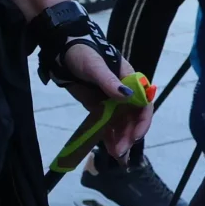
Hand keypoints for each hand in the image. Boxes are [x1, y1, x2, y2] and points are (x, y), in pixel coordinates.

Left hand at [60, 39, 150, 159]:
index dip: (142, 121)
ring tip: (116, 155)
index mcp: (130, 79)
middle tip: (120, 151)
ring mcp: (111, 100)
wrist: (60, 50)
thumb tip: (127, 96)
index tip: (135, 136)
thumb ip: (110, 81)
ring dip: (121, 139)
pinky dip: (109, 136)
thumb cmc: (82, 53)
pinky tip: (109, 148)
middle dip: (129, 135)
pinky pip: (107, 124)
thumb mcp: (95, 66)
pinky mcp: (98, 106)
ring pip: (121, 124)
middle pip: (133, 118)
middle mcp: (124, 93)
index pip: (144, 103)